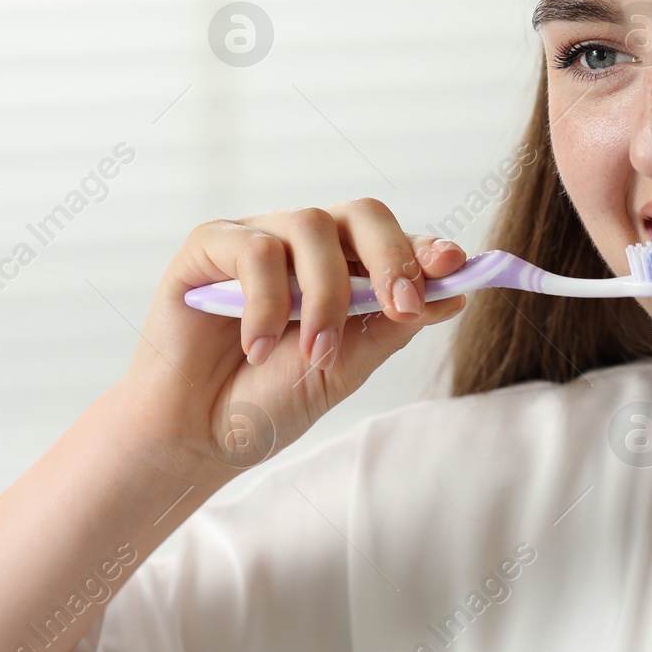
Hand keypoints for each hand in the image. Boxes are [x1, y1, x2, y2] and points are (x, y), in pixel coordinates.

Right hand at [113, 198, 467, 475]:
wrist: (195, 437)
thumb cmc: (266, 402)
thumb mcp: (344, 369)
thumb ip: (391, 328)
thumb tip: (456, 295)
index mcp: (343, 270)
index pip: (393, 241)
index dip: (426, 249)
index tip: (455, 267)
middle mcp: (303, 246)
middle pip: (362, 213)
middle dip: (392, 258)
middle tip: (403, 309)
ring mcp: (257, 240)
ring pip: (311, 226)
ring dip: (324, 297)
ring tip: (314, 354)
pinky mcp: (209, 245)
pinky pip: (255, 250)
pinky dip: (266, 303)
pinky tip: (256, 347)